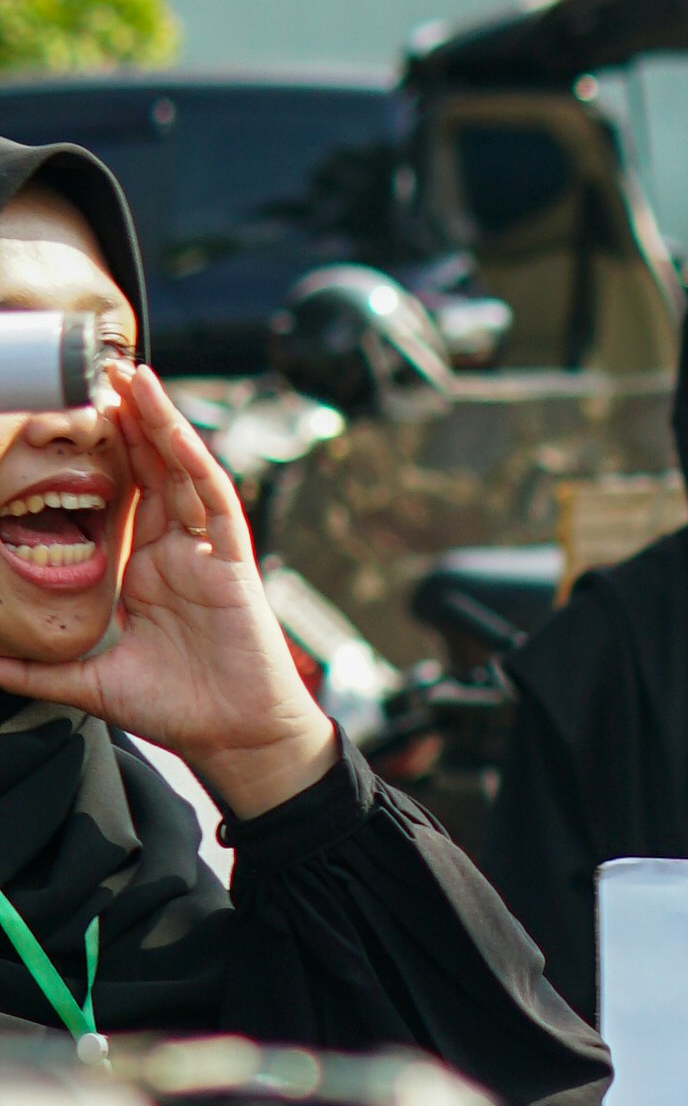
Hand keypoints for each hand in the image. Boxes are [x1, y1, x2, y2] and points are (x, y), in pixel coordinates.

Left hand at [0, 368, 333, 820]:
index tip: (75, 414)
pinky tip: (171, 423)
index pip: (122, 495)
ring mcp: (206, 550)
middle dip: (130, 419)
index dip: (104, 453)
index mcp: (145, 570)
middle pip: (152, 468)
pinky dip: (192, 457)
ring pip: (181, 469)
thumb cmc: (177, 709)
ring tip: (134, 375)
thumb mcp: (88, 682)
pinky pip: (212, 497)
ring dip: (159, 421)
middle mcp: (176, 551)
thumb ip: (35, 670)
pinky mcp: (232, 558)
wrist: (234, 737)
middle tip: (101, 368)